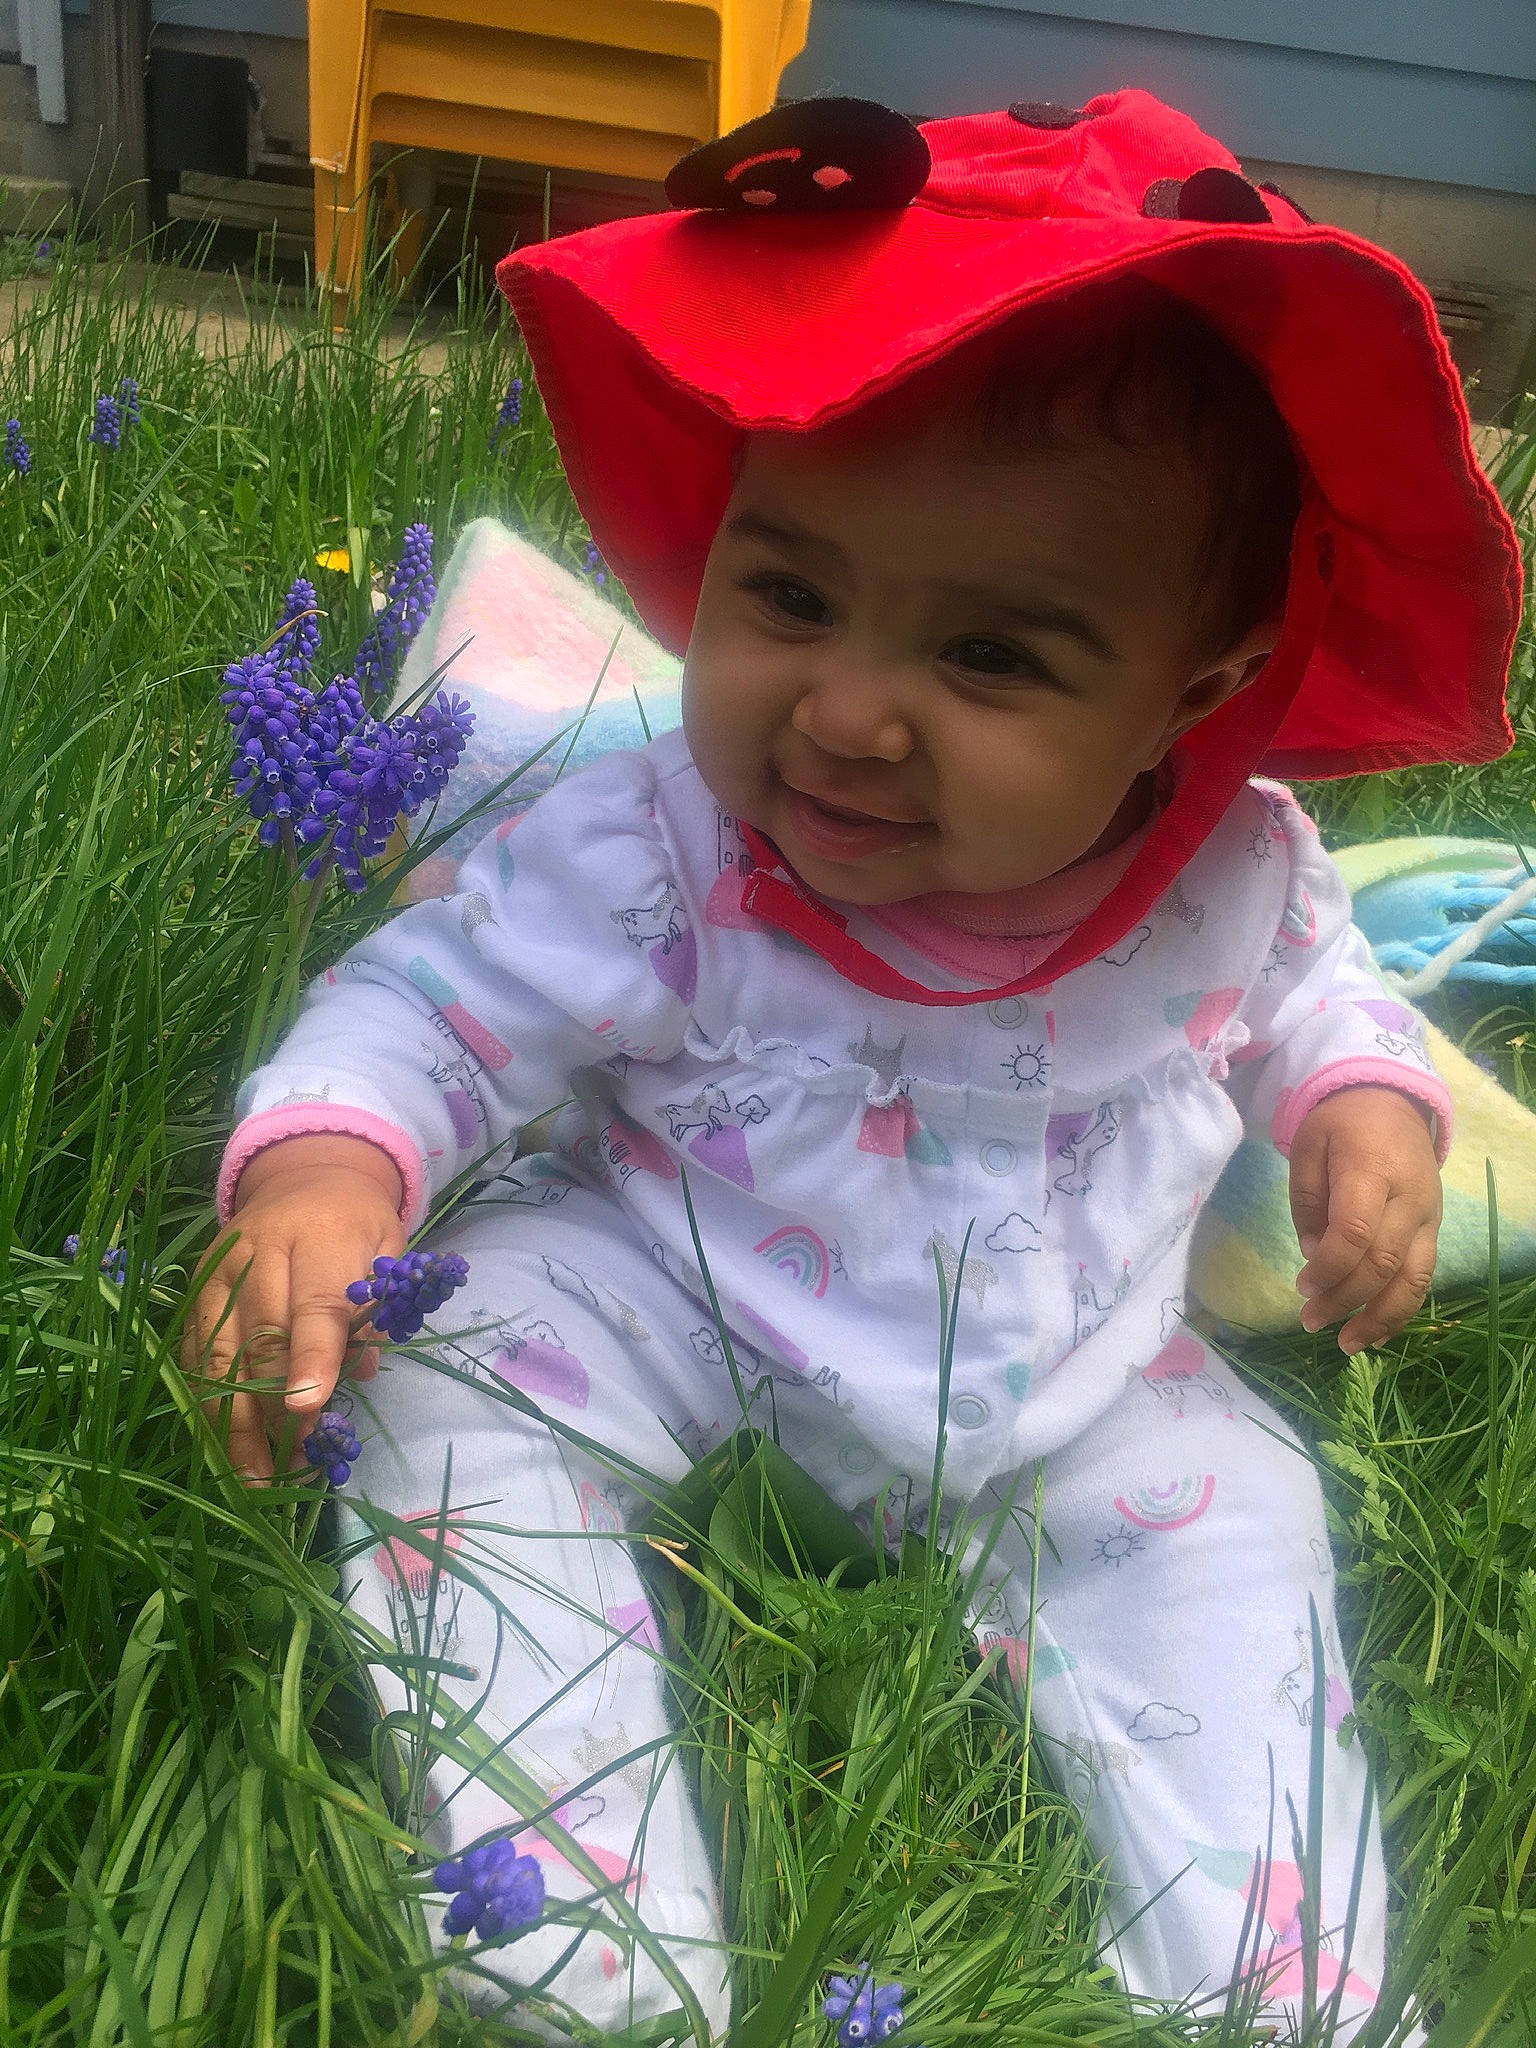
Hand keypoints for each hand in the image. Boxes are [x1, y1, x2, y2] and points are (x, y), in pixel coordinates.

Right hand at [182, 1133, 404, 1481]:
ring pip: (219, 1353)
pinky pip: (196, 1351)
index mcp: (321, 1234)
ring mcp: (220, 1269)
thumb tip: (363, 1374)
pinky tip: (222, 1444)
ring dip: (234, 1421)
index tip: (309, 1411)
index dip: (313, 1360)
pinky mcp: (196, 1287)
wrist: (305, 1173)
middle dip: (275, 1408)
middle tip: (290, 1468)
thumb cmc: (357, 1222)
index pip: (316, 1305)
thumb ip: (376, 1311)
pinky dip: (207, 1400)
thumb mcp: (386, 1251)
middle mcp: (261, 1249)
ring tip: (253, 1477)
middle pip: (263, 1338)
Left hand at [1289, 1085, 1441, 1353]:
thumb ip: (1308, 1201)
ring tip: (1348, 1345)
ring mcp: (1428, 1217)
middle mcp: (1409, 1199)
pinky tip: (1376, 1333)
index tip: (1301, 1285)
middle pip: (1383, 1262)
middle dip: (1345, 1299)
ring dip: (1380, 1318)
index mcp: (1372, 1171)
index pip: (1356, 1232)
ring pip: (1414, 1278)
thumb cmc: (1341, 1123)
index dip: (1329, 1267)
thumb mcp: (1308, 1146)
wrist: (1392, 1101)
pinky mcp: (1434, 1228)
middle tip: (1310, 1321)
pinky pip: (1424, 1276)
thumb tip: (1314, 1255)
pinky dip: (1401, 1309)